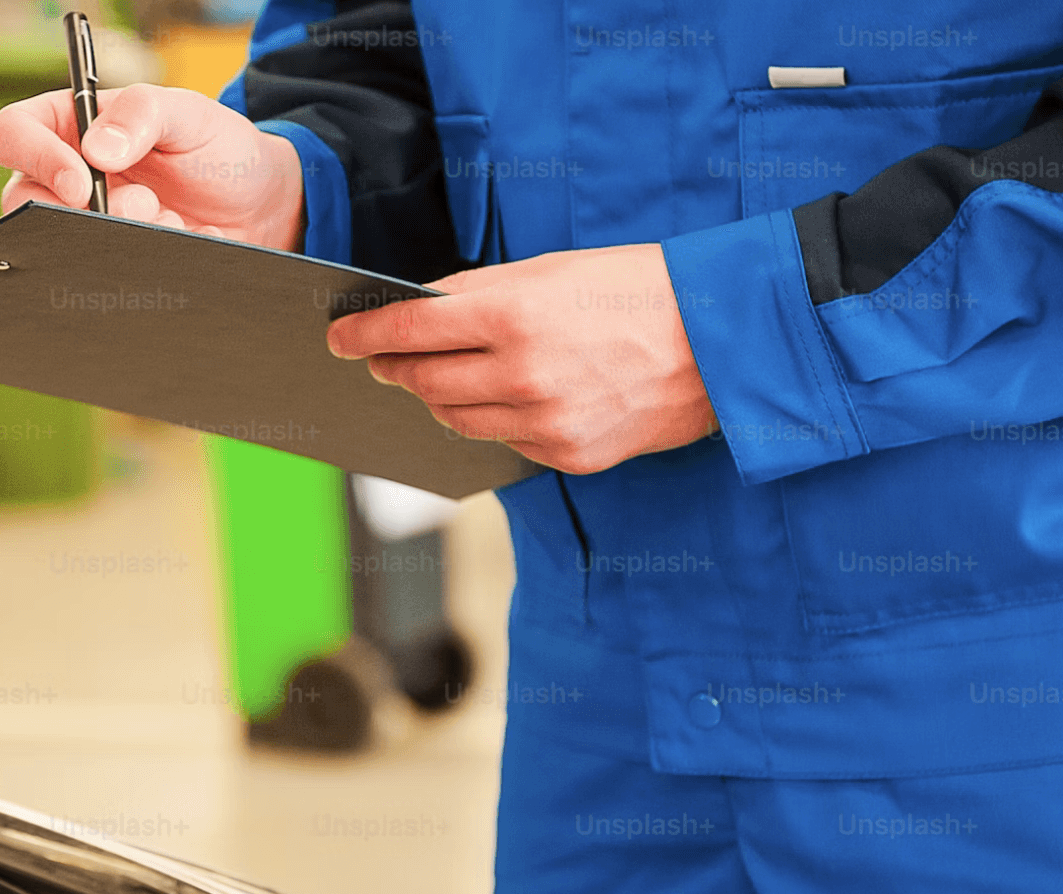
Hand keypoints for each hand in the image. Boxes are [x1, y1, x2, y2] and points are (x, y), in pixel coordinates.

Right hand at [0, 83, 305, 249]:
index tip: (81, 181)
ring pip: (56, 244)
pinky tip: (171, 241)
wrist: (258, 206)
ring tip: (165, 220)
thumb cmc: (215, 148)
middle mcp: (61, 177)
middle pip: (21, 200)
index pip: (11, 134)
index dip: (34, 157)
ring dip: (113, 236)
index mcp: (67, 125)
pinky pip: (91, 274)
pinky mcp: (100, 261)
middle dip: (81, 210)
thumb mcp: (187, 112)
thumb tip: (96, 149)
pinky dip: (134, 262)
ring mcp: (79, 223)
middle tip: (140, 205)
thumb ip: (142, 113)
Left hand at [328, 244, 717, 474]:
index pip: (409, 332)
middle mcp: (522, 376)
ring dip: (439, 397)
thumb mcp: (552, 270)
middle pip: (424, 382)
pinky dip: (494, 420)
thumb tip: (422, 313)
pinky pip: (505, 441)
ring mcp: (546, 423)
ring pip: (457, 419)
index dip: (365, 336)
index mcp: (512, 315)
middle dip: (395, 369)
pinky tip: (504, 398)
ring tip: (440, 377)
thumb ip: (481, 294)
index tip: (340, 338)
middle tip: (382, 360)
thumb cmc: (638, 289)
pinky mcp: (569, 455)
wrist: (722, 339)